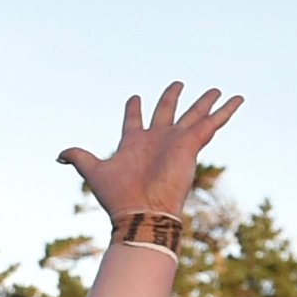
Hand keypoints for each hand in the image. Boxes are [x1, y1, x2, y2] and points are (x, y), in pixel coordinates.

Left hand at [57, 82, 241, 219]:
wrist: (142, 212)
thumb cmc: (120, 196)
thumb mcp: (94, 171)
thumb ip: (79, 158)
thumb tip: (59, 154)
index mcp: (136, 143)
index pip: (135, 120)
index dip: (134, 109)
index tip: (135, 98)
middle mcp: (158, 141)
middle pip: (168, 112)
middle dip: (172, 98)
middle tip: (177, 84)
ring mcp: (176, 142)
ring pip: (195, 116)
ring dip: (205, 103)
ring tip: (217, 90)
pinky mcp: (191, 144)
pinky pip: (212, 123)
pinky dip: (226, 111)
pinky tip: (238, 99)